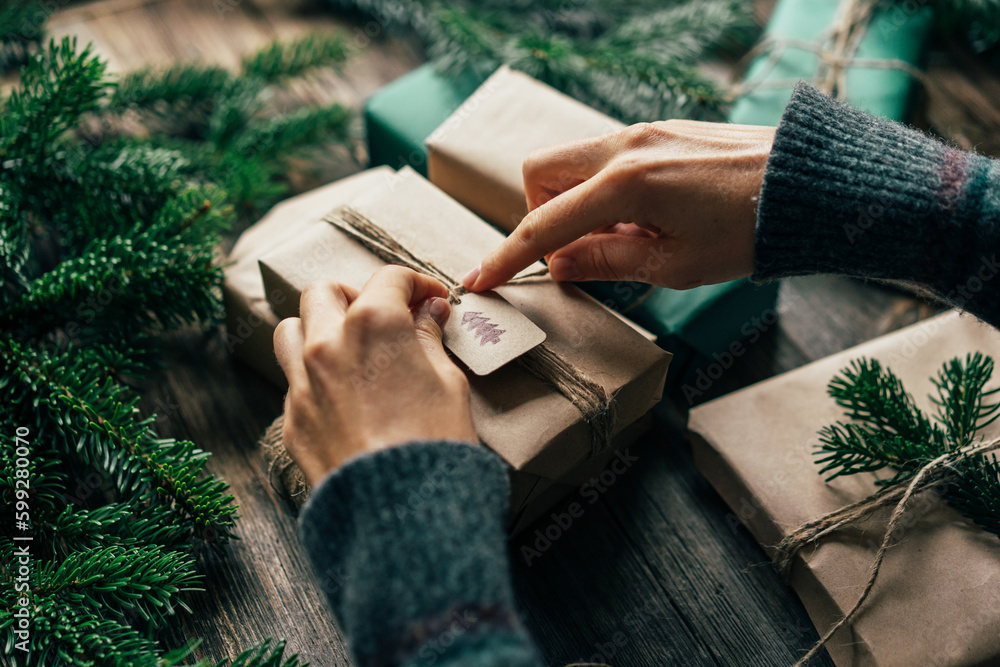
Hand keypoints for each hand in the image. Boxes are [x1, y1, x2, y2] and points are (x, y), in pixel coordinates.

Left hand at [273, 266, 477, 486]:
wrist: (401, 511)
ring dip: (317, 327)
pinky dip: (315, 376)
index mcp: (373, 325)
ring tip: (348, 347)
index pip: (389, 279)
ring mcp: (302, 383)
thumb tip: (428, 315)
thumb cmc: (435, 445)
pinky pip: (294, 382)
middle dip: (355, 294)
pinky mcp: (292, 421)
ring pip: (291, 329)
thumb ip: (429, 340)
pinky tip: (344, 396)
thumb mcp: (449, 382)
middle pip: (324, 291)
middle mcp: (327, 345)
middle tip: (384, 315)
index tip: (430, 300)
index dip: (416, 284)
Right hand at [462, 120, 775, 291]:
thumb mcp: (675, 265)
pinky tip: (649, 216)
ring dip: (577, 202)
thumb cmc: (749, 231)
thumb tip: (559, 263)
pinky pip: (608, 156)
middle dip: (542, 213)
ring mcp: (643, 132)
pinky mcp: (661, 131)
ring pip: (572, 162)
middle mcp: (625, 147)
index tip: (478, 278)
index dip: (506, 256)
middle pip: (540, 172)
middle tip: (580, 249)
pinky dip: (606, 189)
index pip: (542, 225)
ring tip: (628, 236)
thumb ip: (605, 261)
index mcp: (624, 185)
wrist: (808, 185)